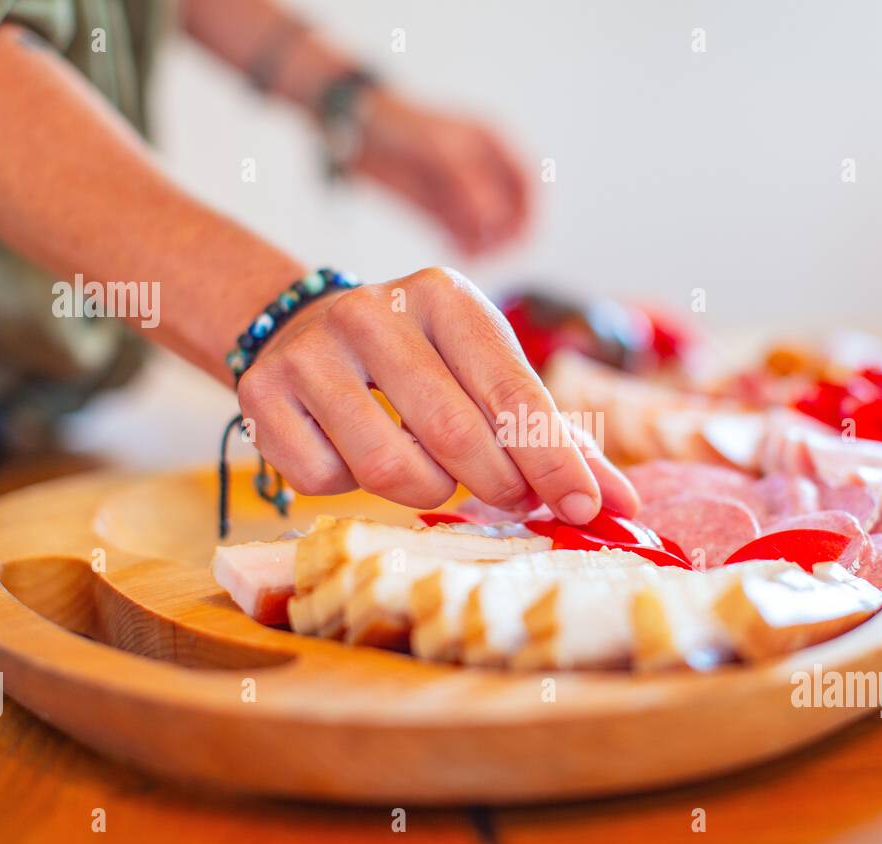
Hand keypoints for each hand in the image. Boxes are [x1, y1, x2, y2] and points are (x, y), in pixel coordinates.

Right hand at [236, 267, 638, 522]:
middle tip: (511, 498)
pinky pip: (326, 481)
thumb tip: (618, 504)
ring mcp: (312, 353)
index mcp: (445, 297)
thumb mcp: (485, 371)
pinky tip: (353, 449)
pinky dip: (350, 487)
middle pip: (456, 437)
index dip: (553, 459)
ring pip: (390, 469)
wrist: (302, 329)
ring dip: (426, 491)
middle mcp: (374, 312)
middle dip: (498, 486)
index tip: (587, 508)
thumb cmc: (420, 362)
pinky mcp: (263, 396)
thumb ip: (552, 435)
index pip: (513, 392)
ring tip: (428, 466)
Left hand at [352, 91, 530, 255]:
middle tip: (493, 250)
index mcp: (491, 145)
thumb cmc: (402, 124)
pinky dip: (463, 246)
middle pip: (508, 210)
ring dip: (484, 244)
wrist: (357, 128)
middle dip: (505, 232)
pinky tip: (460, 254)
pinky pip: (458, 233)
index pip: (525, 183)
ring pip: (484, 226)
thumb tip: (492, 220)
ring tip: (473, 255)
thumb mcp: (441, 150)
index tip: (520, 233)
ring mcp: (459, 191)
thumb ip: (469, 184)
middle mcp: (480, 169)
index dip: (527, 210)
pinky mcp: (436, 208)